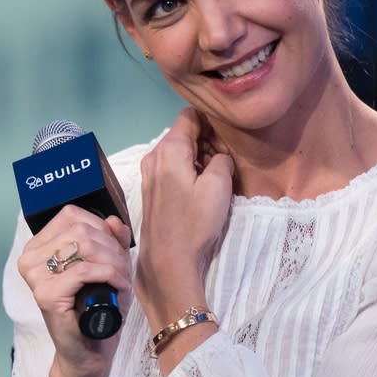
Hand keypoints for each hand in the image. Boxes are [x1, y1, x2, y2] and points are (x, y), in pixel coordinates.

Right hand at [18, 206, 132, 376]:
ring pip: (84, 246)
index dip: (101, 228)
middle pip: (80, 230)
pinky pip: (84, 270)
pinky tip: (117, 287)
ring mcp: (35, 276)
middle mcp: (30, 259)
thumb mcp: (110, 267)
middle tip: (122, 270)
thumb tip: (112, 220)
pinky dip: (109, 275)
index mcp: (39, 247)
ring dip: (113, 262)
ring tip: (120, 279)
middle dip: (111, 248)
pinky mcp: (45, 294)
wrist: (89, 350)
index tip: (114, 250)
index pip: (71, 215)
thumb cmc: (97, 309)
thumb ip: (111, 240)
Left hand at [135, 108, 233, 326]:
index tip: (226, 141)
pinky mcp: (151, 190)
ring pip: (179, 151)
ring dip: (199, 159)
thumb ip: (222, 159)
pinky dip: (188, 172)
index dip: (212, 123)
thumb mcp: (219, 185)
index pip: (191, 116)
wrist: (169, 260)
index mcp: (169, 148)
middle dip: (207, 142)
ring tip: (216, 178)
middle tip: (225, 162)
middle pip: (184, 133)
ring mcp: (149, 173)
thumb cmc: (195, 222)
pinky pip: (172, 168)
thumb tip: (219, 156)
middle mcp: (154, 155)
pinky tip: (200, 190)